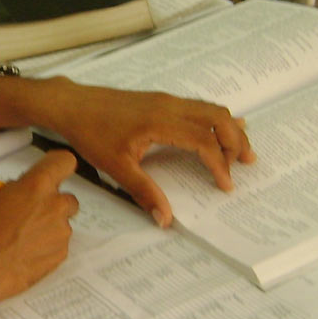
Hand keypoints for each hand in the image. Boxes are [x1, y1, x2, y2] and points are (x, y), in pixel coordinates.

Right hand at [0, 151, 80, 301]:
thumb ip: (17, 191)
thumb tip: (24, 191)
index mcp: (36, 186)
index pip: (65, 162)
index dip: (58, 168)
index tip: (52, 174)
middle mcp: (54, 206)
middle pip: (68, 198)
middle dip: (53, 205)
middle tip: (32, 215)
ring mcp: (60, 232)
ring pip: (61, 224)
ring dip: (48, 228)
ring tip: (21, 240)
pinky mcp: (60, 255)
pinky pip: (58, 245)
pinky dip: (46, 248)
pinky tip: (24, 254)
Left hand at [39, 81, 255, 227]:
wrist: (72, 105)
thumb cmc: (91, 132)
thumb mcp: (116, 168)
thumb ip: (144, 192)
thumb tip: (165, 219)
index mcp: (160, 121)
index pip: (203, 141)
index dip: (219, 164)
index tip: (225, 184)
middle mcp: (169, 106)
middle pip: (217, 118)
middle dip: (236, 141)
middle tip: (246, 164)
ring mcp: (166, 100)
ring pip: (210, 109)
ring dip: (228, 129)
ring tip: (240, 151)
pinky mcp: (161, 100)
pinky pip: (198, 107)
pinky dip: (214, 120)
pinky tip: (222, 128)